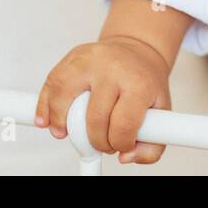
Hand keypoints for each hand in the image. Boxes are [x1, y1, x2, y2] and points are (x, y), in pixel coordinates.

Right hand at [34, 35, 173, 164]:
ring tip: (71, 132)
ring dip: (64, 126)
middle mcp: (113, 68)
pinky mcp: (71, 58)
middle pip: (93, 120)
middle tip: (101, 141)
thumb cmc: (146, 82)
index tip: (120, 146)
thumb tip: (126, 158)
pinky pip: (50, 87)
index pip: (123, 125)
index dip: (119, 144)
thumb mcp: (161, 111)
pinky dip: (45, 109)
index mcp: (139, 82)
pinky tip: (48, 121)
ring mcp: (89, 60)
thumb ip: (152, 145)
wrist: (138, 49)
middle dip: (96, 141)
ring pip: (64, 102)